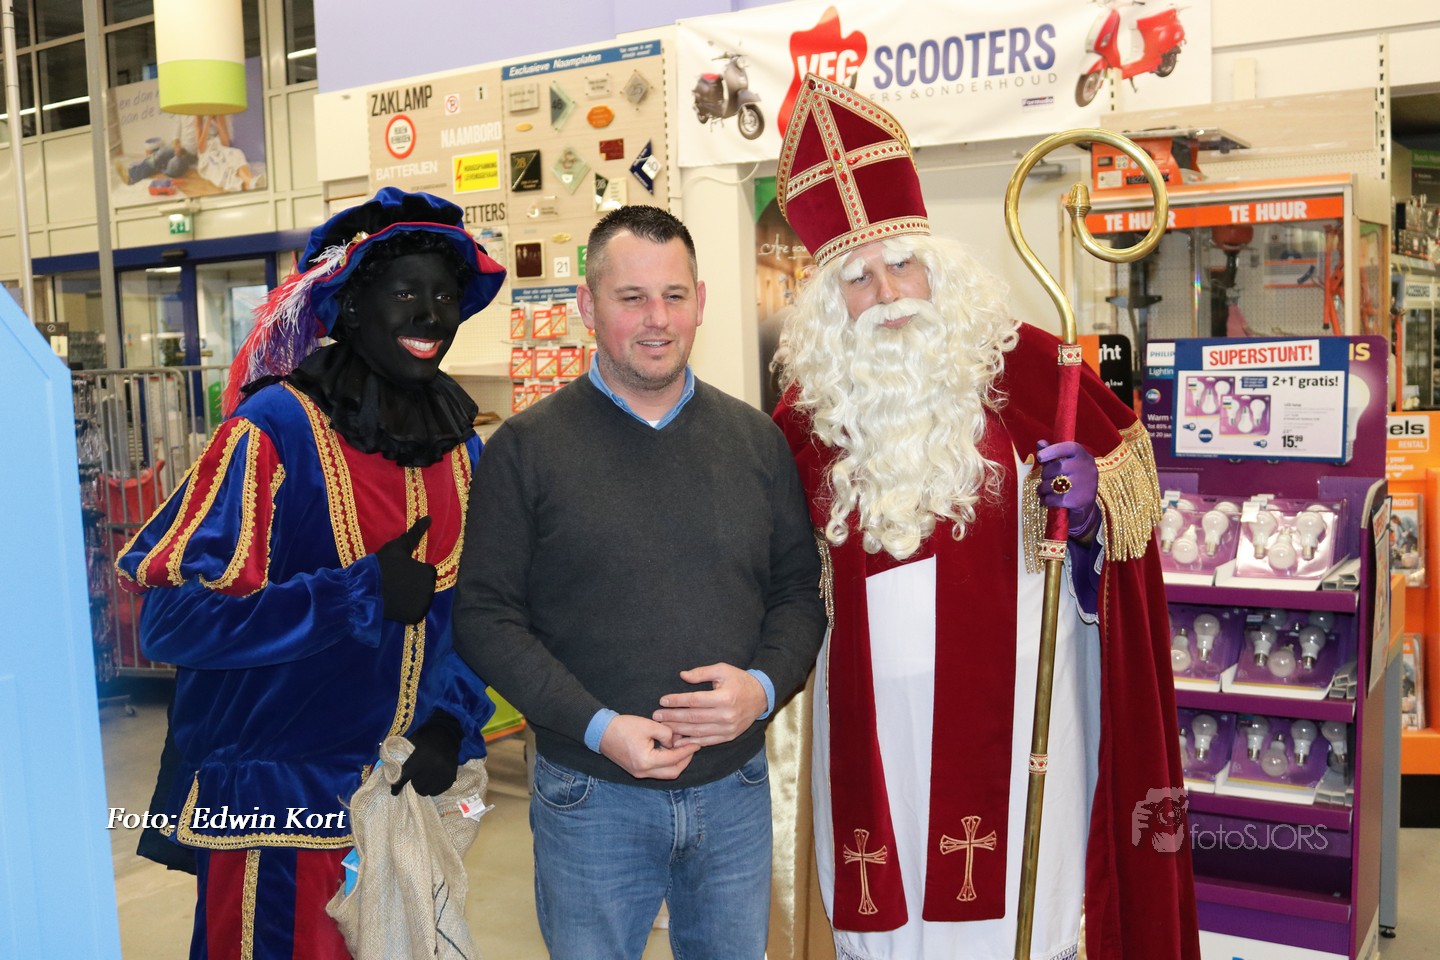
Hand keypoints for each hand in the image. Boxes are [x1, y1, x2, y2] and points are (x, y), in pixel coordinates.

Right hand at [375, 516, 436, 623]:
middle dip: (413, 584)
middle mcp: (431, 590)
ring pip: (420, 599)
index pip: (426, 571)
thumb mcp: (398, 547)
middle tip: (395, 582)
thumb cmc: (381, 566)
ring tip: (394, 592)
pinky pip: (415, 613)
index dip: (412, 570)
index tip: (399, 571)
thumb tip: (429, 517)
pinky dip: (407, 610)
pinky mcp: (415, 618)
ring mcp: (423, 605)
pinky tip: (396, 604)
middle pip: (425, 586)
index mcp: (429, 572)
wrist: (363, 590)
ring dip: (411, 597)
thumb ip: (415, 533)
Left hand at [392, 710, 462, 795]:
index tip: (394, 791)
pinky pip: (437, 791)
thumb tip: (392, 773)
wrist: (448, 734)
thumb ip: (403, 757)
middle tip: (414, 778)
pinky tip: (432, 780)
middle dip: (413, 784)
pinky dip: (433, 788)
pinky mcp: (451, 778)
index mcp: (421, 757)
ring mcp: (443, 774)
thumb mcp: (412, 743)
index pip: (406, 776)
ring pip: (426, 791)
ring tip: (423, 779)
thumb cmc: (426, 738)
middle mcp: (433, 767)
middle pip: (416, 786)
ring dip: (423, 787)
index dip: (398, 785)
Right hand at [599, 714, 699, 779]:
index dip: (687, 751)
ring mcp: (639, 774)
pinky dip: (666, 764)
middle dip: (685, 761)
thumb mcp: (649, 725)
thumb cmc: (623, 726)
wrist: (601, 731)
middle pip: (672, 773)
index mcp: (646, 761)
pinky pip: (656, 771)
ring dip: (676, 763)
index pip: (674, 759)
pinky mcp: (636, 771)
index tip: (697, 744)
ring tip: (682, 748)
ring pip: (665, 774)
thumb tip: (676, 741)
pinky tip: (669, 751)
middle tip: (692, 747)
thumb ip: (667, 733)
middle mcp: (643, 772)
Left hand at [652, 663, 766, 746]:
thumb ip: (701, 673)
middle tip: (656, 716)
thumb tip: (682, 676)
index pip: (694, 700)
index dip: (677, 701)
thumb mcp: (722, 669)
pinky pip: (706, 741)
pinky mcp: (728, 736)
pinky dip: (691, 742)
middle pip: (693, 717)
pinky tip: (678, 741)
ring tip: (663, 728)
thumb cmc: (739, 680)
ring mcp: (727, 728)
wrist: (761, 696)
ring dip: (678, 730)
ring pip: (697, 731)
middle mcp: (726, 715)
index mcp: (724, 697)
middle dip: (672, 717)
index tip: (662, 700)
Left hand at [1035, 440, 1099, 540]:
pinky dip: (1046, 500)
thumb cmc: (1072, 477)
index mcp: (1083, 455)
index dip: (1052, 450)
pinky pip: (1054, 499)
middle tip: (1044, 478)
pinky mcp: (1078, 500)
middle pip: (1058, 467)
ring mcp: (1083, 485)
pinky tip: (1045, 499)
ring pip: (1054, 484)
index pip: (1068, 448)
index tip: (1039, 456)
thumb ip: (1052, 452)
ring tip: (1041, 490)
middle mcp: (1086, 468)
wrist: (1086, 502)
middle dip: (1045, 473)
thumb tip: (1040, 443)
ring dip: (1042, 488)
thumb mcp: (1066, 462)